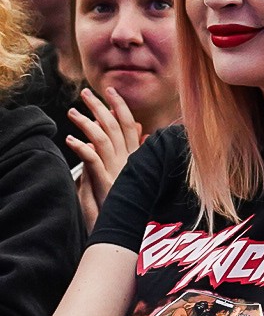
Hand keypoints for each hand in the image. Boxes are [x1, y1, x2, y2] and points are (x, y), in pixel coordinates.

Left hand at [65, 86, 143, 225]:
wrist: (129, 225)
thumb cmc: (127, 199)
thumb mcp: (131, 171)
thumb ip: (133, 150)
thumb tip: (139, 131)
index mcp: (135, 155)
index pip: (129, 123)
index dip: (119, 105)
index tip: (110, 90)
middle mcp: (128, 158)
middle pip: (114, 126)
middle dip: (100, 106)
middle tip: (85, 93)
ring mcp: (118, 169)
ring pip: (103, 138)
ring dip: (87, 123)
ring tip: (71, 113)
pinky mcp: (107, 181)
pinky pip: (94, 160)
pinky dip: (83, 148)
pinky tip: (71, 140)